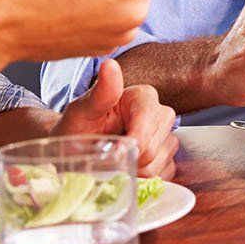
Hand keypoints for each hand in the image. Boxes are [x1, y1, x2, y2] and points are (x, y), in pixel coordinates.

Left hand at [52, 59, 179, 179]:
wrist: (75, 146)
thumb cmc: (77, 127)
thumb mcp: (81, 111)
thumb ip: (100, 93)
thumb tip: (110, 65)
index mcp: (144, 97)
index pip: (147, 127)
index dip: (128, 145)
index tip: (109, 151)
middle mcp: (161, 113)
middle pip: (153, 149)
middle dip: (128, 159)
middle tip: (106, 155)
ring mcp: (167, 136)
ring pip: (158, 165)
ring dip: (133, 170)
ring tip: (114, 160)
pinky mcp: (168, 157)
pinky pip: (162, 175)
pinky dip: (142, 178)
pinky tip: (126, 167)